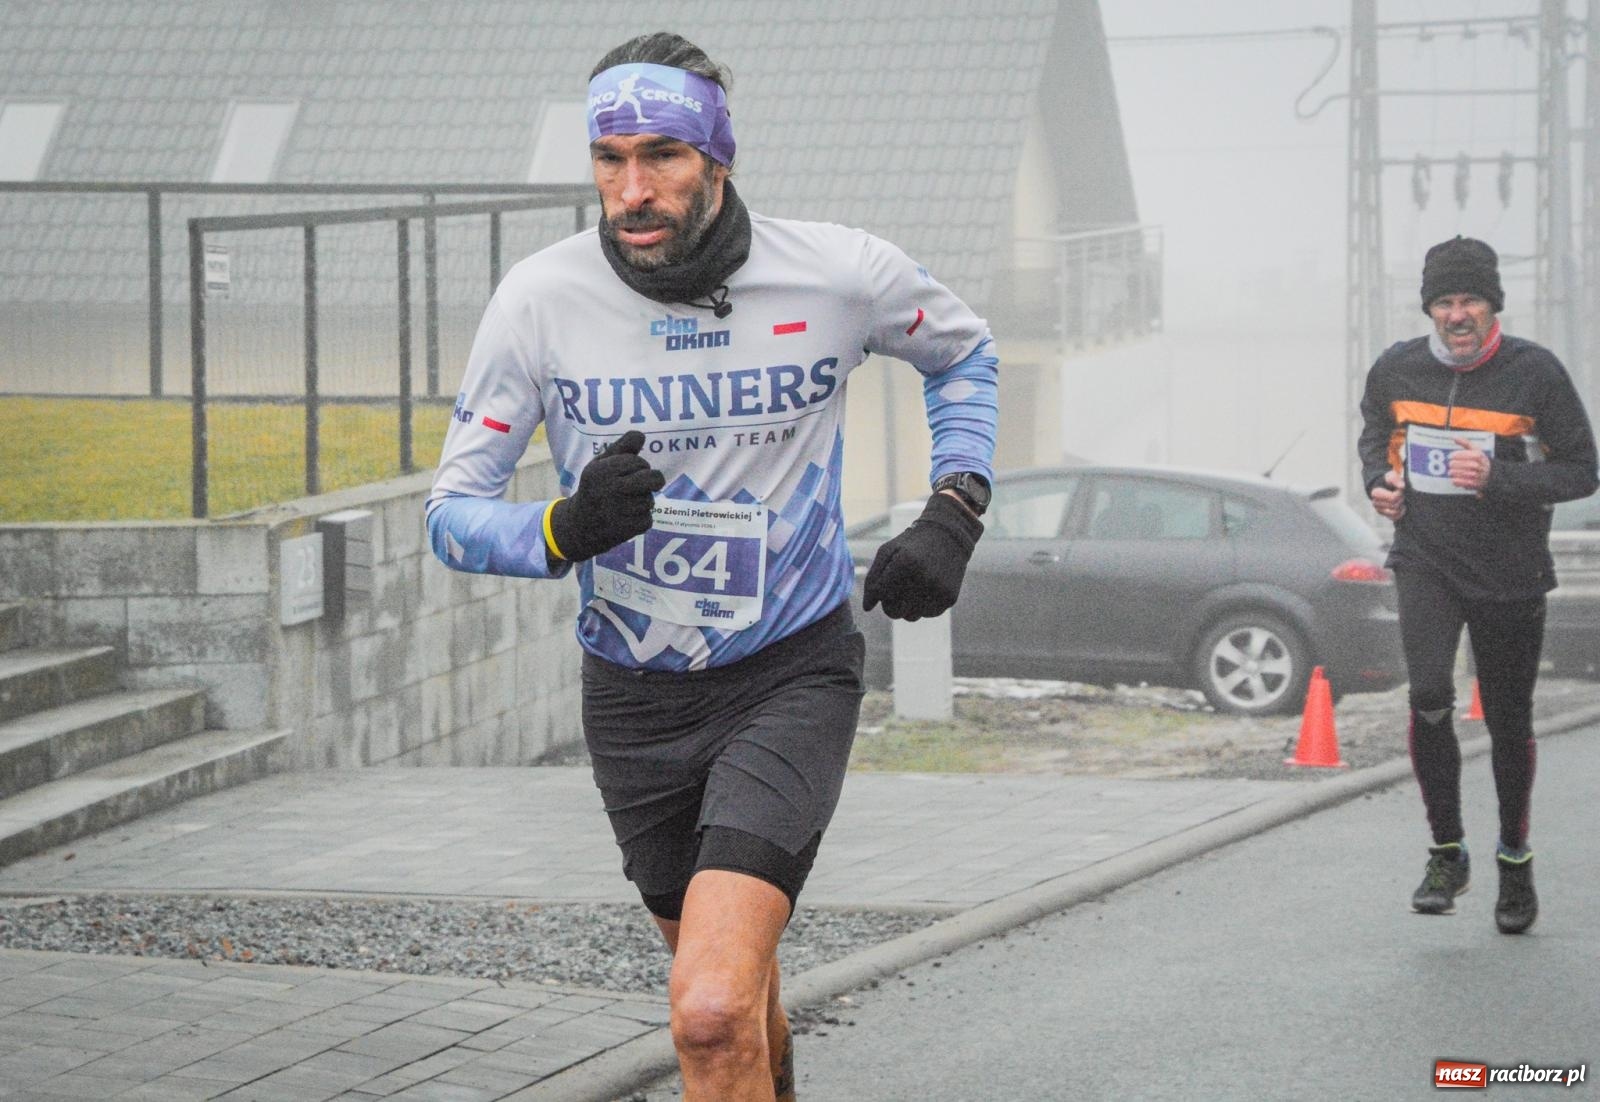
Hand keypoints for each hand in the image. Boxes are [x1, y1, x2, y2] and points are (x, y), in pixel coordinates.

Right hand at [547, 431, 664, 561]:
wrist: (579, 526)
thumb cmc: (594, 489)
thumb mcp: (600, 465)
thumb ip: (621, 449)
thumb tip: (641, 435)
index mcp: (601, 471)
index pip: (638, 462)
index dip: (640, 465)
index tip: (631, 472)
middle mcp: (609, 489)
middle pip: (652, 479)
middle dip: (654, 480)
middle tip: (646, 484)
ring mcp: (618, 511)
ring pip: (650, 500)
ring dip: (643, 502)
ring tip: (627, 504)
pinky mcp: (626, 529)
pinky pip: (647, 519)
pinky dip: (641, 519)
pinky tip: (626, 518)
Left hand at [863, 492, 982, 620]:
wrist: (949, 534)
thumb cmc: (911, 543)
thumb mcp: (887, 551)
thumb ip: (873, 578)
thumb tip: (867, 608)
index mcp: (905, 564)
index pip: (880, 593)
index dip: (877, 592)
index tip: (882, 585)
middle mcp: (923, 579)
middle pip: (894, 612)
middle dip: (889, 604)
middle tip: (895, 590)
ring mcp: (938, 590)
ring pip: (910, 617)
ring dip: (907, 606)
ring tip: (912, 587)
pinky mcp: (949, 598)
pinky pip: (927, 614)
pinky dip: (923, 605)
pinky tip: (927, 588)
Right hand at [1370, 468, 1405, 520]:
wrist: (1384, 486)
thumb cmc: (1388, 481)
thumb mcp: (1391, 476)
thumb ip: (1396, 480)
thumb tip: (1402, 486)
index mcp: (1376, 493)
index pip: (1393, 498)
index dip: (1400, 493)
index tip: (1400, 488)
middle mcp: (1375, 503)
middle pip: (1395, 505)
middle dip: (1400, 499)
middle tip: (1401, 494)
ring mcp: (1379, 510)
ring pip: (1395, 512)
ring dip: (1400, 506)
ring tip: (1400, 499)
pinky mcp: (1384, 515)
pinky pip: (1395, 517)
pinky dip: (1400, 512)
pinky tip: (1401, 506)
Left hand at [1448, 437, 1490, 492]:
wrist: (1491, 475)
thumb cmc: (1480, 461)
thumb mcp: (1476, 450)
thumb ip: (1465, 443)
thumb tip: (1454, 437)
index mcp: (1477, 455)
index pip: (1457, 455)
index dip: (1452, 456)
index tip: (1451, 456)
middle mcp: (1476, 465)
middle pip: (1453, 464)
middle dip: (1451, 464)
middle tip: (1451, 464)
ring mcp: (1474, 475)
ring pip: (1454, 473)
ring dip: (1451, 472)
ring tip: (1452, 471)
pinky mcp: (1472, 484)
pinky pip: (1457, 481)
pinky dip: (1454, 480)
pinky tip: (1456, 477)